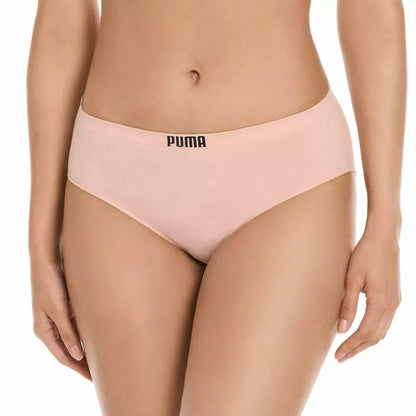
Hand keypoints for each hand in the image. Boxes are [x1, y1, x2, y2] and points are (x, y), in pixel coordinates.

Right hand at [30, 258, 90, 379]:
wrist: (47, 261)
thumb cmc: (50, 284)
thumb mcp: (59, 310)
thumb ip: (68, 332)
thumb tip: (77, 356)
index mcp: (44, 331)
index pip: (63, 357)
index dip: (78, 369)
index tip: (93, 378)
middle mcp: (49, 327)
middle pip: (68, 351)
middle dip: (83, 363)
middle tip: (100, 372)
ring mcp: (56, 318)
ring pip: (72, 339)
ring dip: (85, 348)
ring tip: (101, 357)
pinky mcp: (63, 309)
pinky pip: (74, 327)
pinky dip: (84, 335)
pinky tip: (97, 337)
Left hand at [334, 226, 400, 362]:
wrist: (383, 238)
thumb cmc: (365, 255)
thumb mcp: (352, 279)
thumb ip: (348, 305)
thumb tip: (342, 330)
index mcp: (381, 303)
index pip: (364, 333)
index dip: (350, 346)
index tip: (337, 355)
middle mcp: (392, 306)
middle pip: (375, 337)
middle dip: (357, 349)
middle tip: (340, 358)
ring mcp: (396, 302)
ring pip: (381, 331)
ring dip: (365, 342)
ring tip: (348, 349)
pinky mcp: (394, 297)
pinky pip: (385, 322)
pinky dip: (373, 332)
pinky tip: (361, 332)